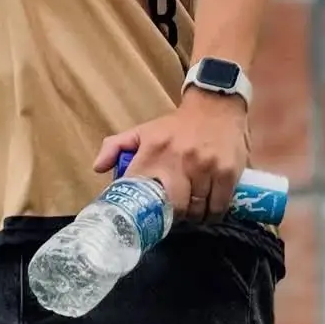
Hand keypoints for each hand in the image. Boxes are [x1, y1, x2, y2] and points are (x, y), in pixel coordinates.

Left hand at [93, 91, 248, 225]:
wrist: (216, 105)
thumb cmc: (177, 125)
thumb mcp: (144, 130)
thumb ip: (117, 146)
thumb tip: (97, 168)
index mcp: (153, 150)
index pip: (141, 189)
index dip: (143, 210)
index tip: (145, 218)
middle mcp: (178, 159)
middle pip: (174, 207)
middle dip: (173, 218)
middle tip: (173, 218)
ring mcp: (205, 167)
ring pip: (197, 210)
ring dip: (194, 218)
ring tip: (191, 215)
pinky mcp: (227, 172)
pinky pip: (219, 207)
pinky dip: (213, 214)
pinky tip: (208, 210)